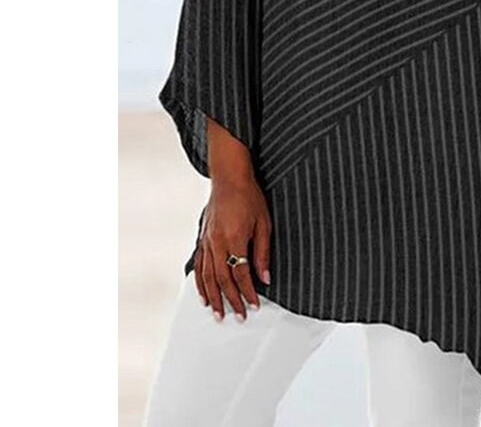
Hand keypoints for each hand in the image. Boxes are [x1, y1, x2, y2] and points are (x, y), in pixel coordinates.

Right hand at [193, 175, 271, 321]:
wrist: (229, 178)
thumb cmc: (249, 197)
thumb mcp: (263, 223)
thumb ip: (262, 252)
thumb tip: (265, 278)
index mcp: (234, 239)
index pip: (241, 274)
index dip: (248, 293)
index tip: (254, 306)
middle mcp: (216, 243)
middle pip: (222, 280)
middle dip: (230, 301)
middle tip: (238, 317)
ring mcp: (206, 242)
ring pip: (207, 277)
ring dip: (213, 297)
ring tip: (219, 314)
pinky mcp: (202, 239)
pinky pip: (199, 266)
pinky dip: (200, 283)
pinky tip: (204, 295)